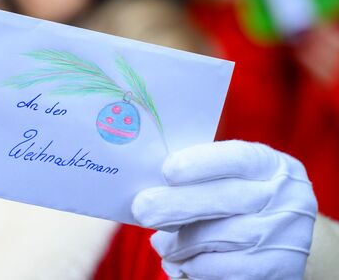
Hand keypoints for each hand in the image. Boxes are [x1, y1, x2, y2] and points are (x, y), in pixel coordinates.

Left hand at [132, 140, 316, 278]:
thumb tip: (150, 187)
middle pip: (222, 199)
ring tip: (162, 245)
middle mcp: (285, 199)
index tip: (167, 171)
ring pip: (211, 237)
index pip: (237, 158)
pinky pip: (214, 268)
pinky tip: (182, 262)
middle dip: (174, 204)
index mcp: (271, 166)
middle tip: (141, 209)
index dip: (200, 163)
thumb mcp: (237, 179)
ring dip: (176, 244)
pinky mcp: (272, 271)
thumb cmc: (244, 203)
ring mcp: (281, 236)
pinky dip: (190, 266)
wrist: (283, 243)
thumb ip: (202, 178)